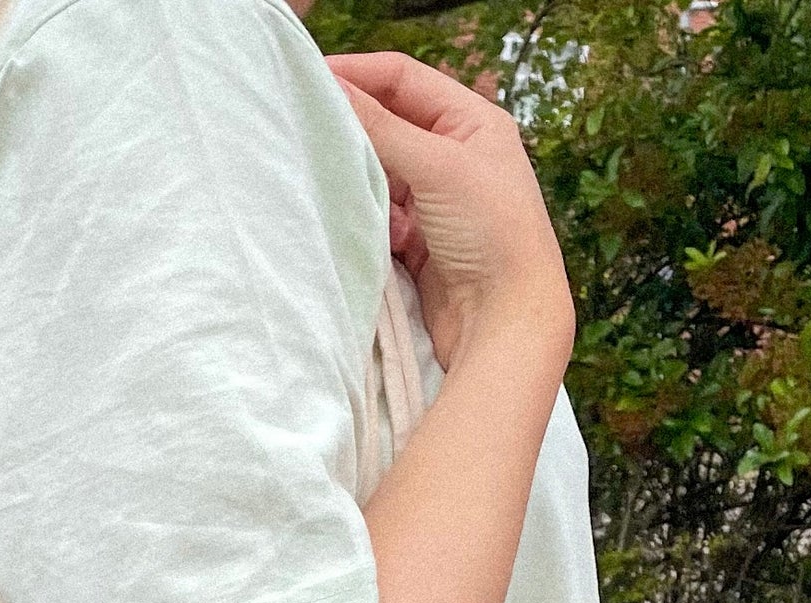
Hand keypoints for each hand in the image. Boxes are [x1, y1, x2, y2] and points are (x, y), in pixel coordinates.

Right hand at [328, 52, 573, 374]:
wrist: (507, 323)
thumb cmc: (492, 234)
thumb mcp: (437, 166)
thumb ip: (380, 126)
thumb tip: (330, 87)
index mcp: (472, 121)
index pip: (403, 78)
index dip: (357, 73)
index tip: (309, 77)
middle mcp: (455, 155)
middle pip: (388, 124)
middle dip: (351, 127)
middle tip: (304, 125)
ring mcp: (436, 201)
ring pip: (379, 172)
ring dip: (356, 176)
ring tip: (324, 176)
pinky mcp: (419, 244)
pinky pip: (378, 216)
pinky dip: (365, 217)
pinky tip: (358, 224)